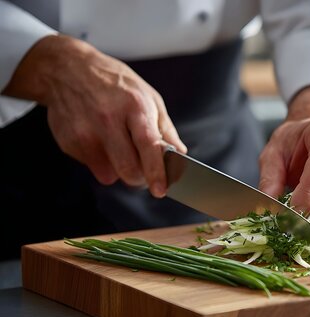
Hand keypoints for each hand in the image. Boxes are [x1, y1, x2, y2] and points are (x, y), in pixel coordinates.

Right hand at [3, 35, 185, 196]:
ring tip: (118, 146)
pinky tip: (99, 139)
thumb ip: (165, 129)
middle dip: (140, 177)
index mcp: (134, 106)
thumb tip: (179, 155)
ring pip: (110, 175)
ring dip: (120, 169)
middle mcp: (108, 119)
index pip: (148, 145)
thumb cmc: (115, 84)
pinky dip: (101, 161)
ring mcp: (84, 131)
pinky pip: (93, 168)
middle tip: (144, 168)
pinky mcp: (69, 141)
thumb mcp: (148, 97)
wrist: (67, 69)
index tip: (160, 190)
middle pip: (128, 169)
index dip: (156, 171)